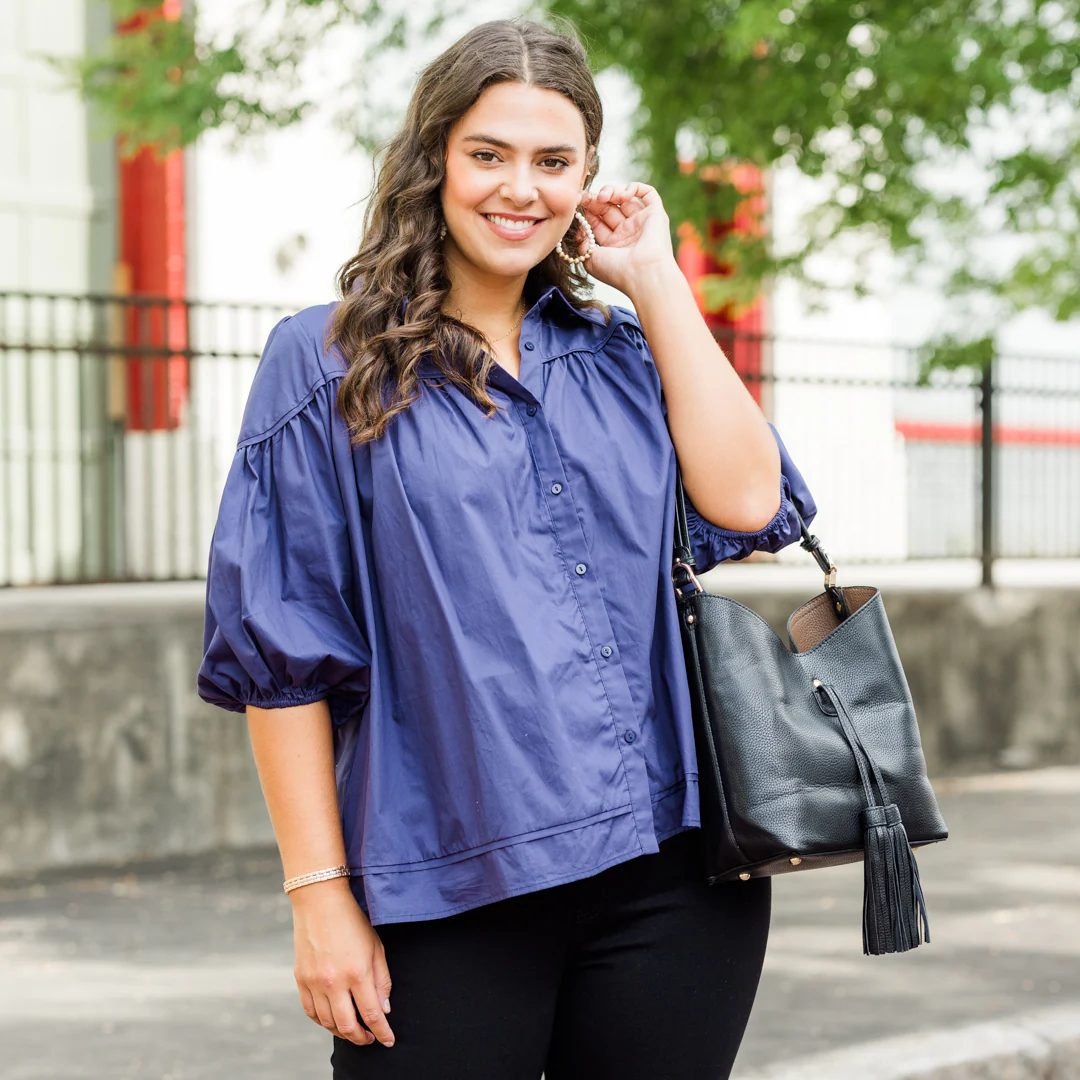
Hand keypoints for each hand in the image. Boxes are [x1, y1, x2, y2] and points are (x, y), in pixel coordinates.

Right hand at [291, 879, 394, 1048]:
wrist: (320, 901)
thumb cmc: (352, 921)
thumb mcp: (376, 947)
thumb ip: (382, 980)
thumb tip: (383, 1009)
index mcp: (357, 972)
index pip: (371, 1014)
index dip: (382, 1031)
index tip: (388, 1040)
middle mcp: (334, 982)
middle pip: (348, 1025)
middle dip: (362, 1038)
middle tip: (370, 1039)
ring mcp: (314, 982)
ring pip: (328, 1023)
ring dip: (342, 1032)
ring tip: (353, 1031)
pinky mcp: (300, 979)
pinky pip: (310, 1012)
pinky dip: (322, 1022)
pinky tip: (332, 1020)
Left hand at [576, 182, 678, 298]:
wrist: (643, 274)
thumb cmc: (617, 271)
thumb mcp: (590, 259)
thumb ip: (582, 242)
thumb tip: (579, 226)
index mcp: (613, 245)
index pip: (598, 221)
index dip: (587, 210)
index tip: (577, 203)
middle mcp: (627, 233)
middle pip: (609, 208)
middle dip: (596, 200)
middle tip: (586, 196)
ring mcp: (641, 223)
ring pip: (625, 198)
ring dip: (612, 192)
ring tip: (603, 196)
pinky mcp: (655, 214)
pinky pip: (648, 193)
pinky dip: (635, 187)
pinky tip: (623, 194)